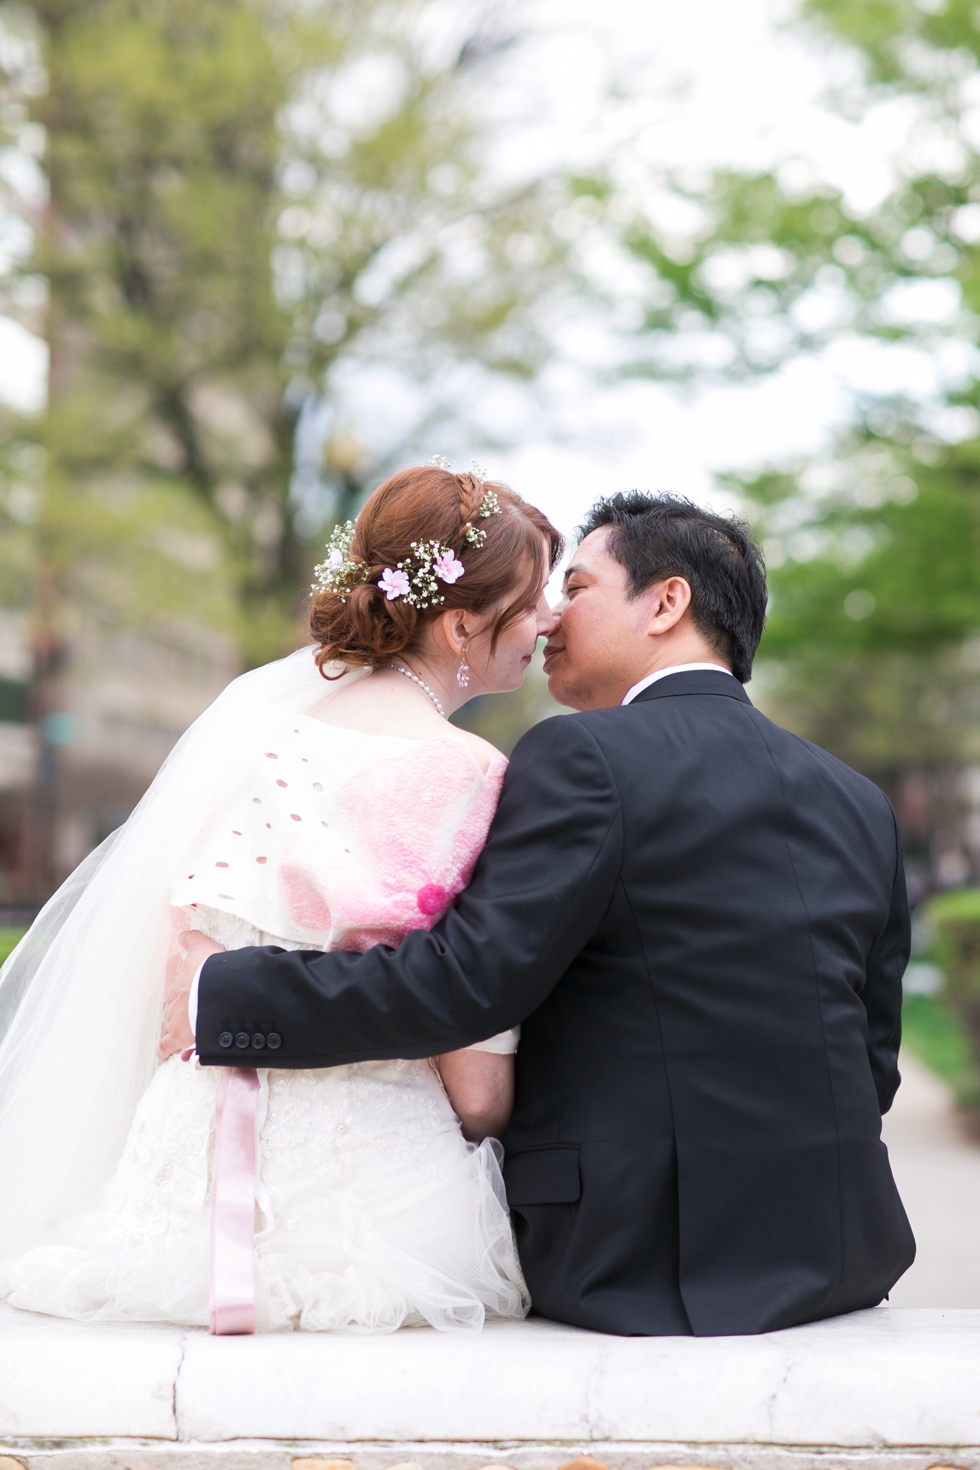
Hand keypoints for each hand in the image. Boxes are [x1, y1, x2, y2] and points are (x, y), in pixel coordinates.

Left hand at [158, 930, 223, 1060]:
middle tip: (188, 1019)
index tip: (190, 999)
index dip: (185, 995)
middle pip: (172, 1008)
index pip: (179, 990)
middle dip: (178, 1014)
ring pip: (168, 1026)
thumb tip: (183, 933)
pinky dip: (166, 1050)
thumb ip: (193, 940)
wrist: (215, 989)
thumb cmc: (212, 968)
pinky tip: (166, 1054)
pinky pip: (166, 1046)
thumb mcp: (203, 947)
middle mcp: (174, 1000)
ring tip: (180, 1036)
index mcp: (181, 982)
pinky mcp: (177, 1036)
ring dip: (173, 1030)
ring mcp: (174, 1018)